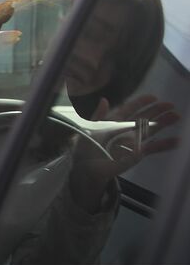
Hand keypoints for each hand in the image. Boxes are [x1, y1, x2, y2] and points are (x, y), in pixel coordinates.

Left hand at [69, 95, 179, 209]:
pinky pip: (153, 147)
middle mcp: (127, 129)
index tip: (153, 97)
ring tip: (177, 116)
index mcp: (114, 121)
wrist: (88, 167)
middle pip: (145, 117)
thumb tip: (104, 100)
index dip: (141, 102)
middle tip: (171, 105)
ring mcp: (134, 140)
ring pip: (151, 129)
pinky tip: (176, 141)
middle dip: (157, 111)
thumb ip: (99, 115)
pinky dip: (164, 144)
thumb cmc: (87, 147)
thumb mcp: (90, 129)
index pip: (130, 108)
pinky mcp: (138, 153)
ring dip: (164, 123)